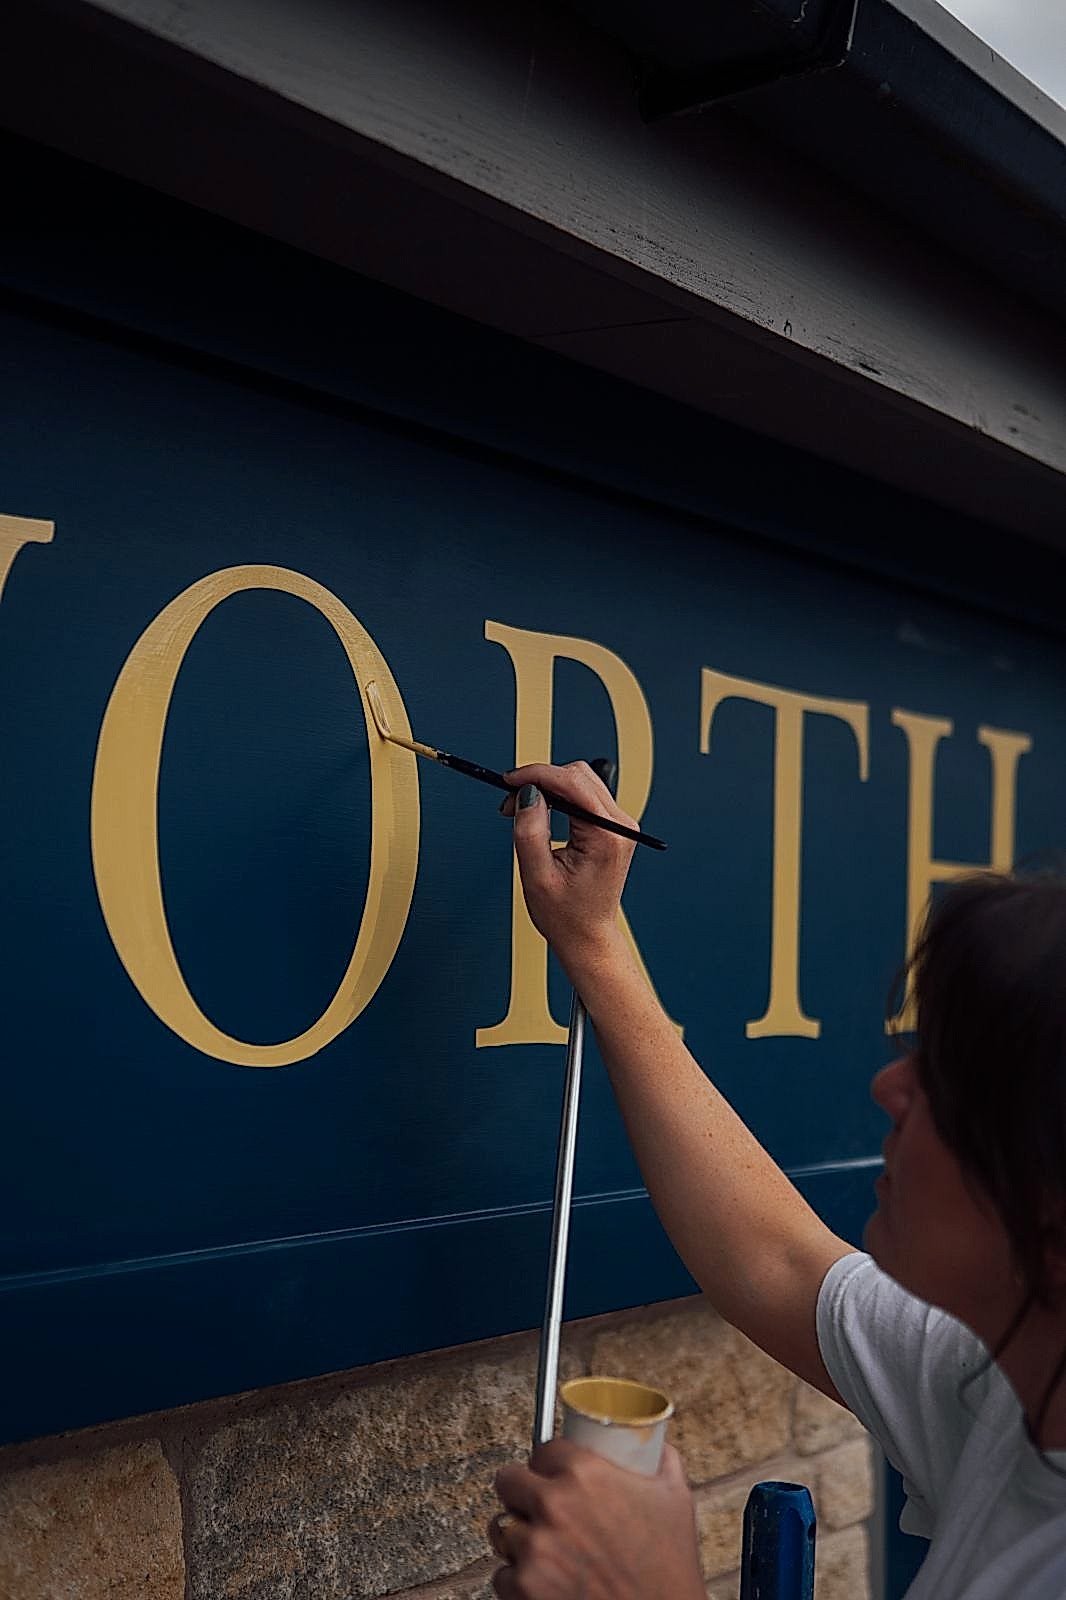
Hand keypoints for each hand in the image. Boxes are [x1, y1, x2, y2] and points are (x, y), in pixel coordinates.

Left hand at [489, 1439, 703, 1599]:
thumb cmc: (669, 1568)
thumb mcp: (674, 1498)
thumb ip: (660, 1461)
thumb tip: (654, 1445)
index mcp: (585, 1474)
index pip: (543, 1449)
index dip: (550, 1464)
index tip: (556, 1476)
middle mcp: (553, 1505)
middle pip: (509, 1481)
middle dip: (523, 1494)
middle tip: (541, 1510)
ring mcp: (534, 1548)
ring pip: (504, 1529)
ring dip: (521, 1539)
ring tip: (549, 1552)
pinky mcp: (523, 1588)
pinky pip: (502, 1576)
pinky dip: (519, 1582)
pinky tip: (548, 1583)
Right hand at [501, 762, 637, 973]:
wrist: (587, 936)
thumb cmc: (566, 916)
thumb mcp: (537, 876)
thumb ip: (530, 830)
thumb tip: (527, 792)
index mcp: (607, 837)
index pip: (572, 783)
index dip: (536, 775)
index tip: (508, 781)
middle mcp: (621, 826)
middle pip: (578, 775)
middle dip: (539, 780)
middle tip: (509, 803)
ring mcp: (620, 825)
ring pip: (581, 779)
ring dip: (547, 786)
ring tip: (521, 809)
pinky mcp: (612, 826)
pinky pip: (584, 794)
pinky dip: (558, 795)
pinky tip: (540, 810)